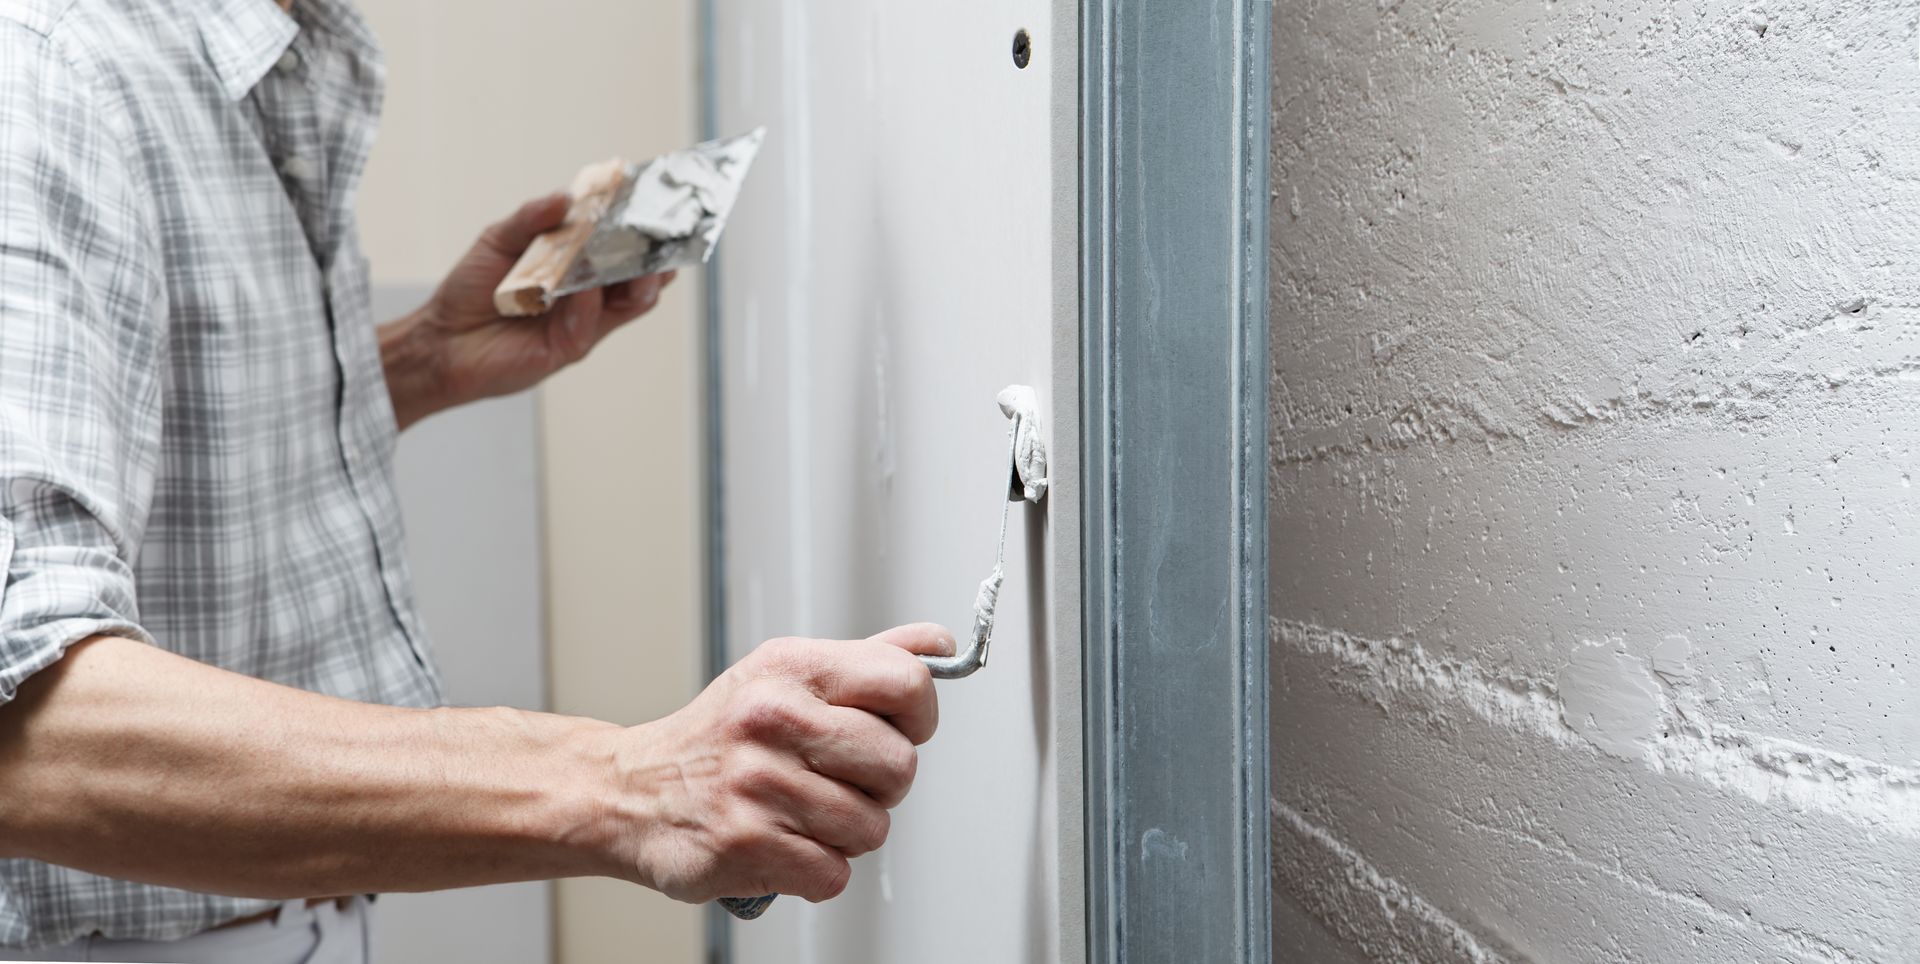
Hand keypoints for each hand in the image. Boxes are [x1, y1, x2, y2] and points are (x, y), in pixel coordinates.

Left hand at [381, 193, 674, 428]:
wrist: (442, 337)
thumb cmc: (471, 290)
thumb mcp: (499, 239)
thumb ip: (533, 218)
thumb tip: (565, 197)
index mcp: (579, 268)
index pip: (625, 249)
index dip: (645, 232)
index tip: (655, 205)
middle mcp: (589, 296)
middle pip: (642, 277)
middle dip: (655, 255)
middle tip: (656, 231)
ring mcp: (583, 323)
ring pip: (630, 302)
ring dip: (635, 278)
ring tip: (631, 258)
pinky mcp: (568, 348)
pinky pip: (590, 323)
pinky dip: (588, 302)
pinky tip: (579, 289)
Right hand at [595, 624, 954, 903]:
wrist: (628, 793)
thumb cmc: (719, 737)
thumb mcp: (782, 677)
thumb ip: (865, 661)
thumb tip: (937, 644)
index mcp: (790, 669)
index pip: (906, 682)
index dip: (919, 716)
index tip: (900, 729)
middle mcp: (772, 720)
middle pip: (900, 765)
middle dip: (881, 786)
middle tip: (840, 781)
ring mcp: (757, 785)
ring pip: (871, 828)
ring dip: (846, 833)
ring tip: (802, 814)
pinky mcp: (746, 846)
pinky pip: (834, 873)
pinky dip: (816, 870)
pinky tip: (782, 845)